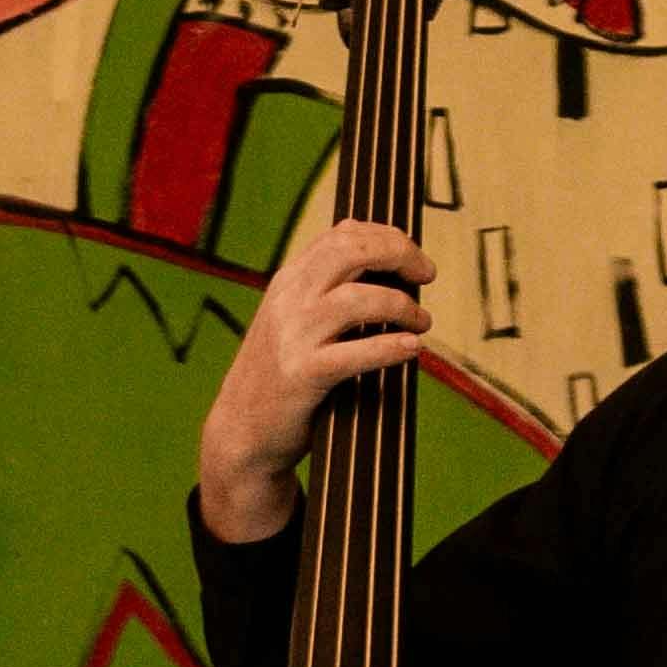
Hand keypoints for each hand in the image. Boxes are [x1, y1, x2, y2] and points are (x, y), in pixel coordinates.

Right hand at [195, 216, 428, 544]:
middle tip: (425, 276)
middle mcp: (288, 301)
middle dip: (399, 255)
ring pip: (359, 299)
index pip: (341, 235)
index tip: (414, 257)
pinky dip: (391, 347)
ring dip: (402, 306)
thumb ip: (324, 288)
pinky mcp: (302, 375)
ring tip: (420, 323)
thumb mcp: (293, 320)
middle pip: (350, 251)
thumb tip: (372, 250)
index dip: (387, 236)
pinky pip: (356, 353)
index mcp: (287, 283)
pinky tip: (411, 348)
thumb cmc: (279, 376)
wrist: (241, 432)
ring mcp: (293, 337)